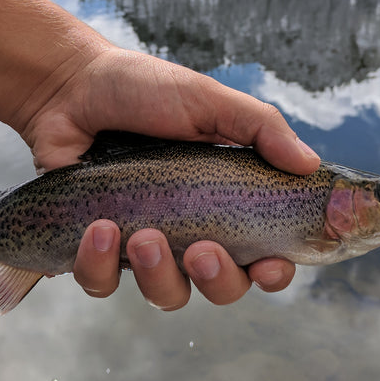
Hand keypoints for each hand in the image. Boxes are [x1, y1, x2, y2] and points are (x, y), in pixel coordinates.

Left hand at [0, 0, 315, 308]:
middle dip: (217, 279)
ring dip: (157, 275)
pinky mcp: (93, 249)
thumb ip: (259, 128)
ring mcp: (141, 245)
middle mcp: (188, 232)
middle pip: (221, 288)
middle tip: (200, 250)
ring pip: (164, 295)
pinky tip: (97, 229)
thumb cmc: (144, 90)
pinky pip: (102, 283)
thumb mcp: (207, 100)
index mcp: (224, 202)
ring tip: (140, 235)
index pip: (263, 255)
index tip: (269, 266)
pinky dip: (99, 265)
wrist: (70, 85)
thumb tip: (309, 164)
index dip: (273, 273)